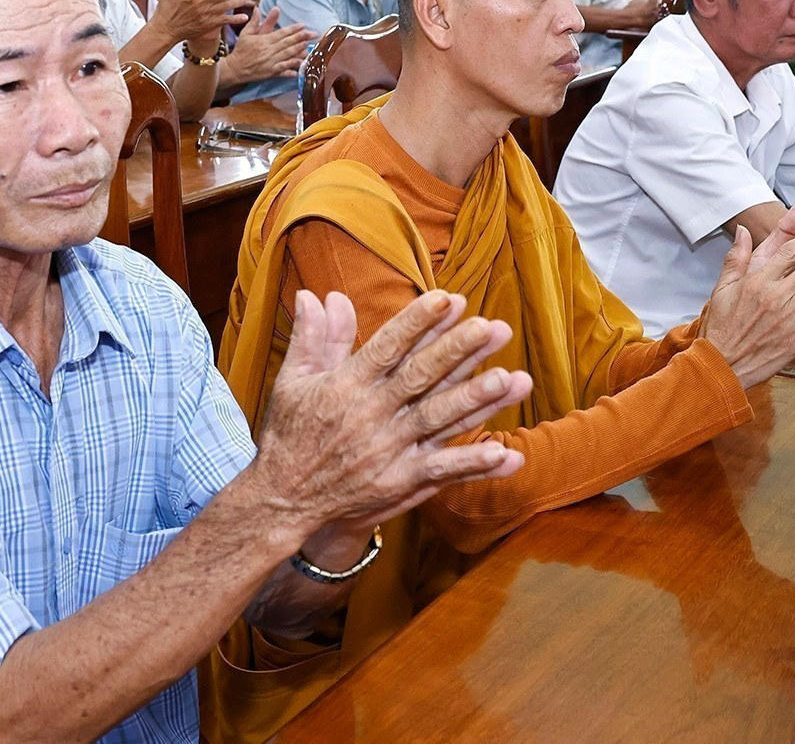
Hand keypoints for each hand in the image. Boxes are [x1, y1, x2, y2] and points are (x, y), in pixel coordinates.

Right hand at [223, 6, 314, 83]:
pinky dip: (291, 70)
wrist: (235, 68)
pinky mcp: (270, 73)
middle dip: (302, 38)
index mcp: (263, 40)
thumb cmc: (241, 49)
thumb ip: (255, 21)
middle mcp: (268, 51)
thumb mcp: (246, 33)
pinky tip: (299, 68)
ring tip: (309, 47)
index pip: (281, 33)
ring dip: (299, 51)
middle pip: (287, 43)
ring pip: (287, 56)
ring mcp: (270, 63)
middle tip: (314, 34)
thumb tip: (257, 8)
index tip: (303, 25)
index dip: (293, 29)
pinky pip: (282, 71)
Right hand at [250, 290, 532, 533]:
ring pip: (439, 420)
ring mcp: (387, 451)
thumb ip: (314, 337)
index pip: (387, 347)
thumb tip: (318, 294)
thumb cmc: (289, 434)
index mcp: (345, 385)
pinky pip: (442, 471)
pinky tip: (505, 454)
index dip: (418, 322)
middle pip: (421, 378)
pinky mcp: (398, 483)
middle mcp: (370, 415)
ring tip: (513, 379)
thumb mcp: (294, 380)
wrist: (281, 500)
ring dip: (476, 400)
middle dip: (459, 351)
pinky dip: (473, 464)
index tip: (449, 299)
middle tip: (493, 327)